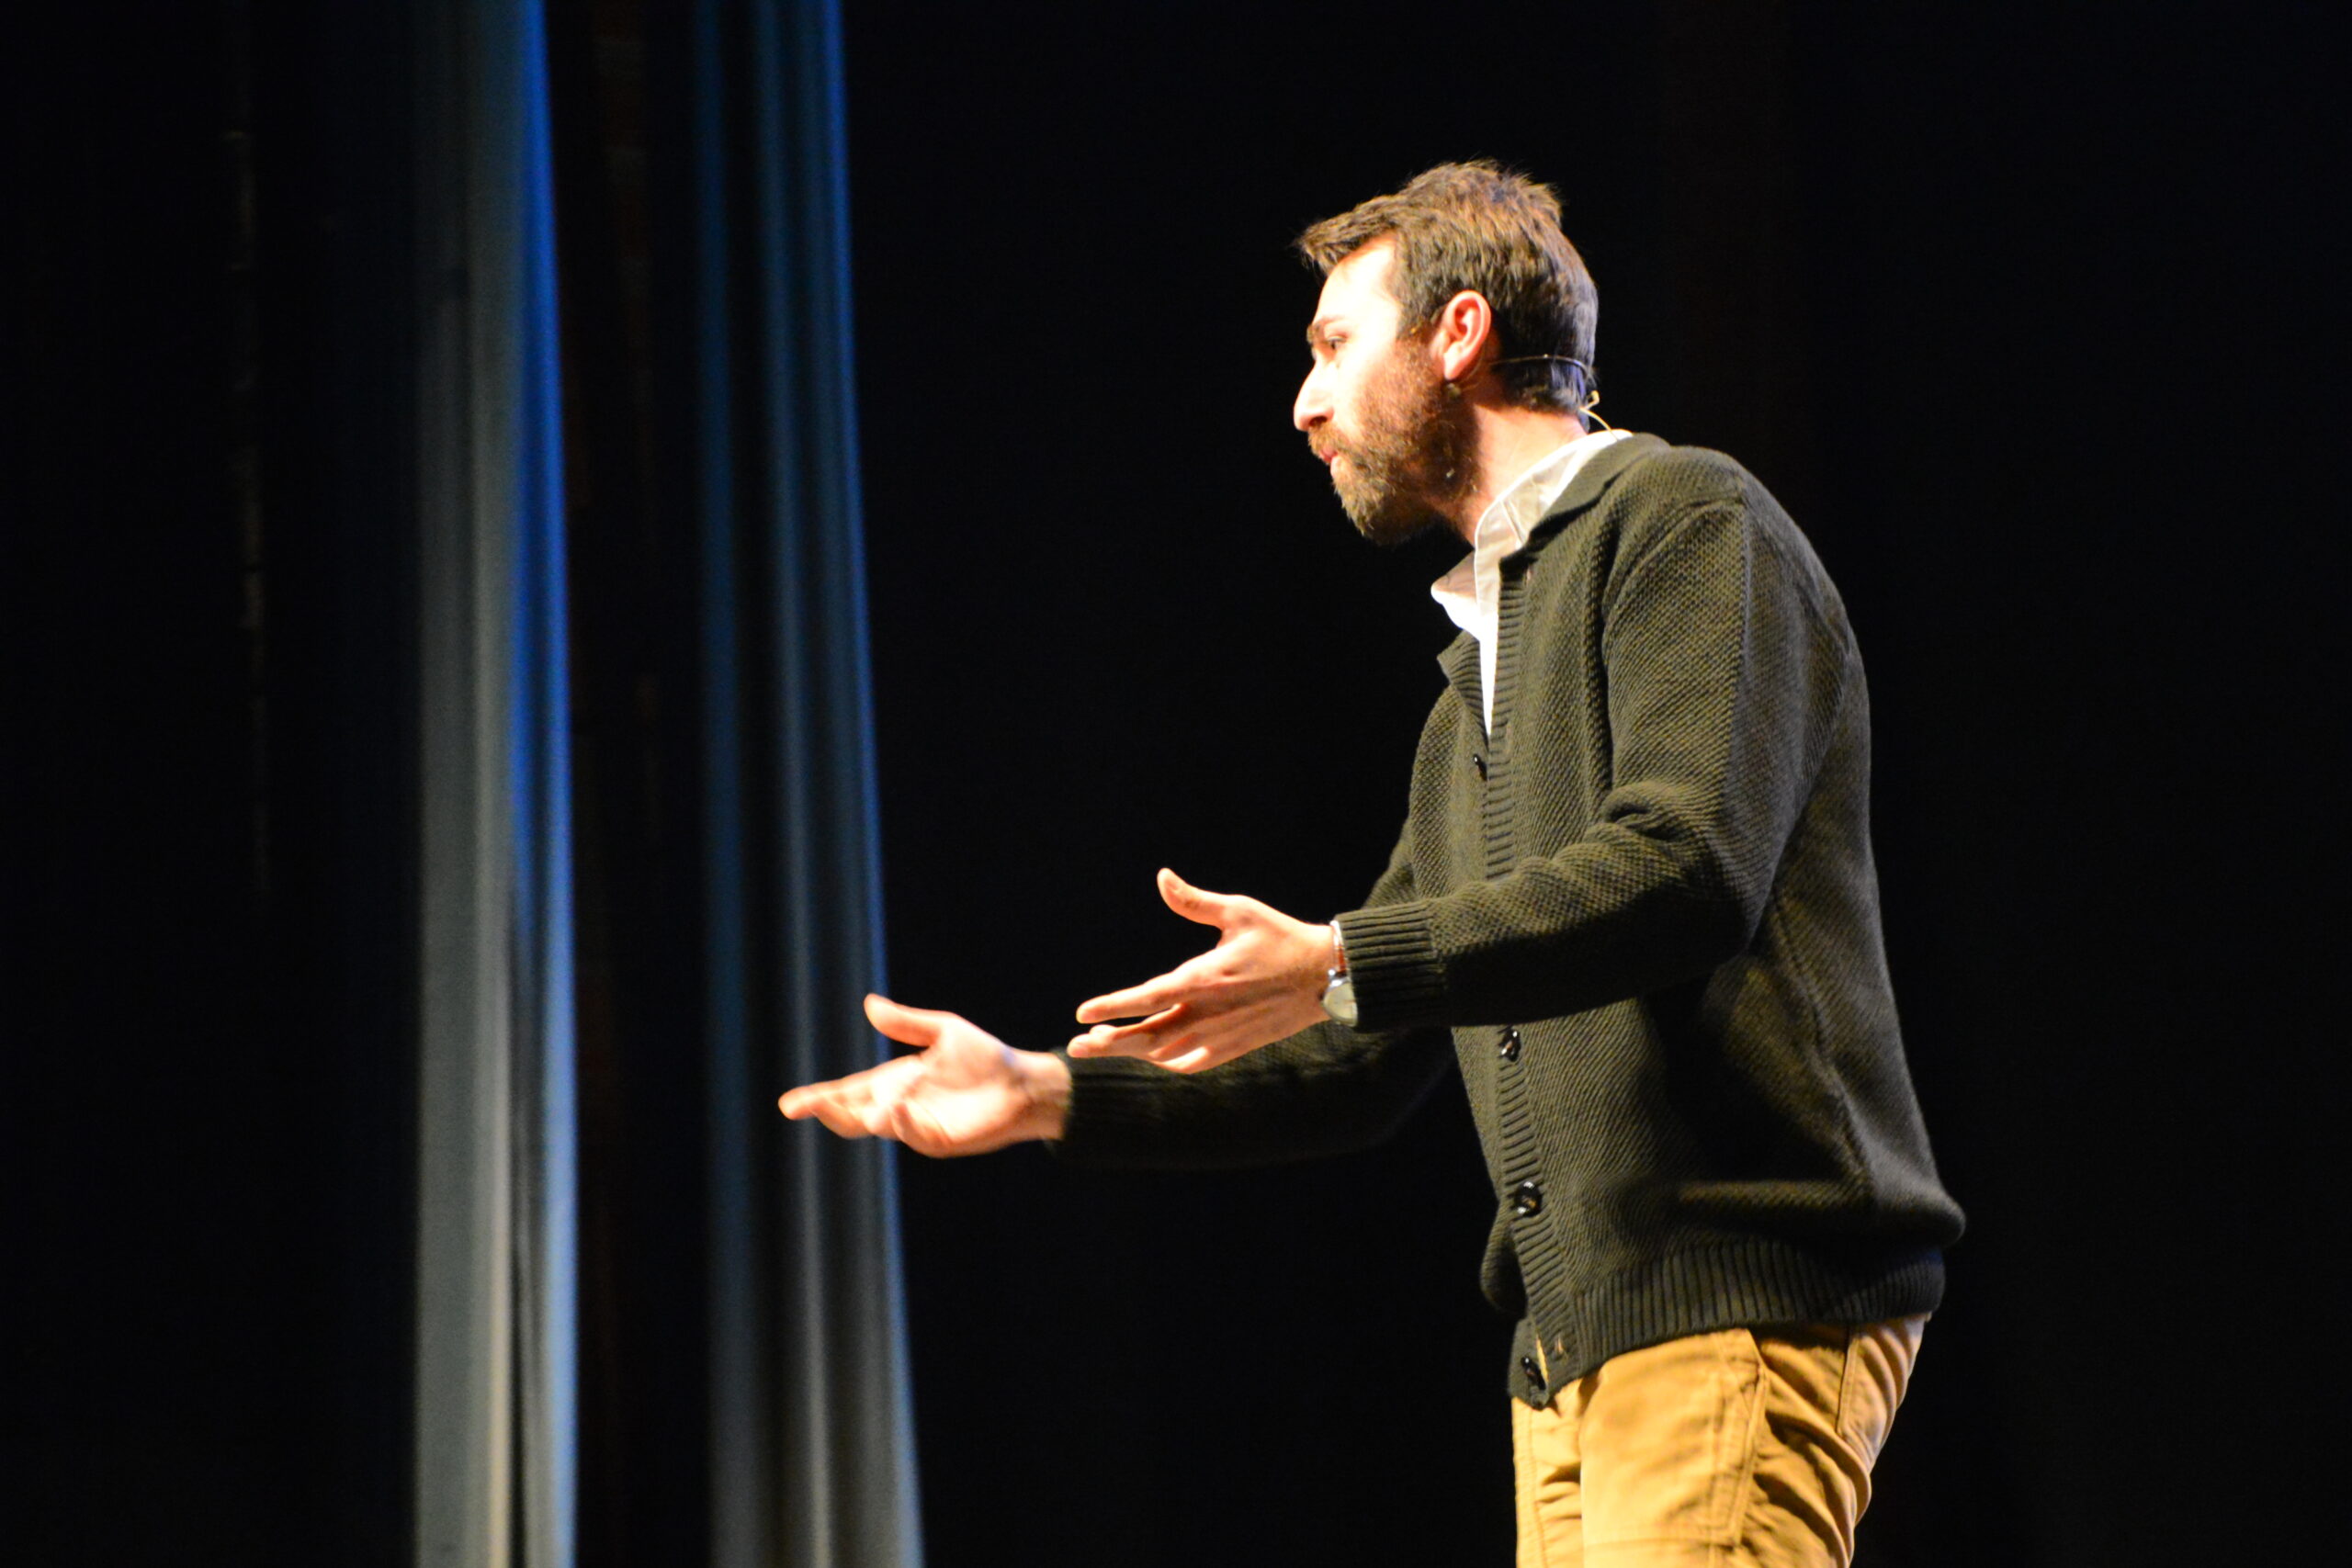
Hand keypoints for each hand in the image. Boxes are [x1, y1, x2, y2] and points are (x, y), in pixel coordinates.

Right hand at [778, 994, 1069, 1155]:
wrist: (1023, 1082)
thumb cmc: (985, 1058)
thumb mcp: (943, 1031)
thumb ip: (907, 1022)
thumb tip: (869, 1004)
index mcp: (895, 1082)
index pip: (849, 1091)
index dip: (820, 1097)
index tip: (789, 1103)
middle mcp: (900, 1107)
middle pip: (852, 1115)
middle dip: (826, 1111)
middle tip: (801, 1106)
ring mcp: (918, 1126)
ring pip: (877, 1127)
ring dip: (863, 1115)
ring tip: (857, 1105)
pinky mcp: (939, 1140)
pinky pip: (911, 1134)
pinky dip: (898, 1123)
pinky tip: (891, 1111)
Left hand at [1067, 868, 1332, 1072]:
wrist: (1325, 977)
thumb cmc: (1280, 938)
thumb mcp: (1238, 911)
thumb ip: (1194, 901)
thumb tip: (1162, 877)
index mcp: (1205, 979)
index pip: (1148, 997)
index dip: (1113, 1006)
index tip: (1082, 1012)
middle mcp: (1207, 1013)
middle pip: (1147, 1035)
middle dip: (1109, 1042)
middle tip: (1076, 1046)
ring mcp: (1219, 1036)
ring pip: (1164, 1052)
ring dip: (1131, 1051)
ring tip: (1101, 1046)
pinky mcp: (1232, 1048)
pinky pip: (1189, 1063)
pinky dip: (1164, 1061)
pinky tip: (1150, 1054)